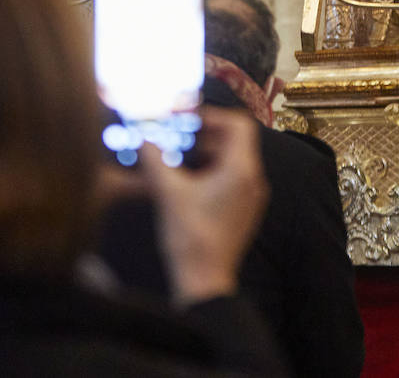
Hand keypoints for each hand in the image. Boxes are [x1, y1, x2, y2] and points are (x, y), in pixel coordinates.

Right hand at [140, 107, 267, 304]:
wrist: (204, 280)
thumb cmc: (190, 238)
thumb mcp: (168, 193)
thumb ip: (155, 161)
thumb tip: (144, 140)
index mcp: (241, 171)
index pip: (239, 125)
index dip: (214, 117)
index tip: (188, 121)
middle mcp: (254, 180)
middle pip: (237, 141)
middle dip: (207, 135)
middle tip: (180, 137)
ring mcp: (252, 197)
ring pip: (235, 160)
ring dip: (209, 153)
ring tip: (181, 158)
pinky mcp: (245, 210)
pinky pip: (234, 178)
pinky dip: (214, 170)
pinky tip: (188, 180)